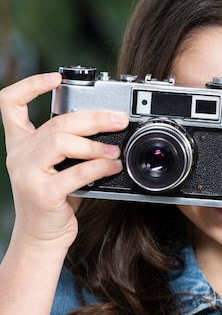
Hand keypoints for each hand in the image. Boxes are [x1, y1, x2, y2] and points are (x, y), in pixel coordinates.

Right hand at [0, 72, 128, 250]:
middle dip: (92, 117)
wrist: (41, 237)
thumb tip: (107, 127)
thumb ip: (70, 147)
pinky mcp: (42, 193)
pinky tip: (112, 166)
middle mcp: (20, 155)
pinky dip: (99, 166)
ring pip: (61, 142)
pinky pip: (75, 172)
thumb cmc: (54, 200)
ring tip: (114, 150)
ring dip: (95, 144)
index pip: (10, 104)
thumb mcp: (57, 168)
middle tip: (118, 118)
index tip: (56, 77)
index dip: (31, 85)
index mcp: (20, 145)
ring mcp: (27, 174)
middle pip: (55, 123)